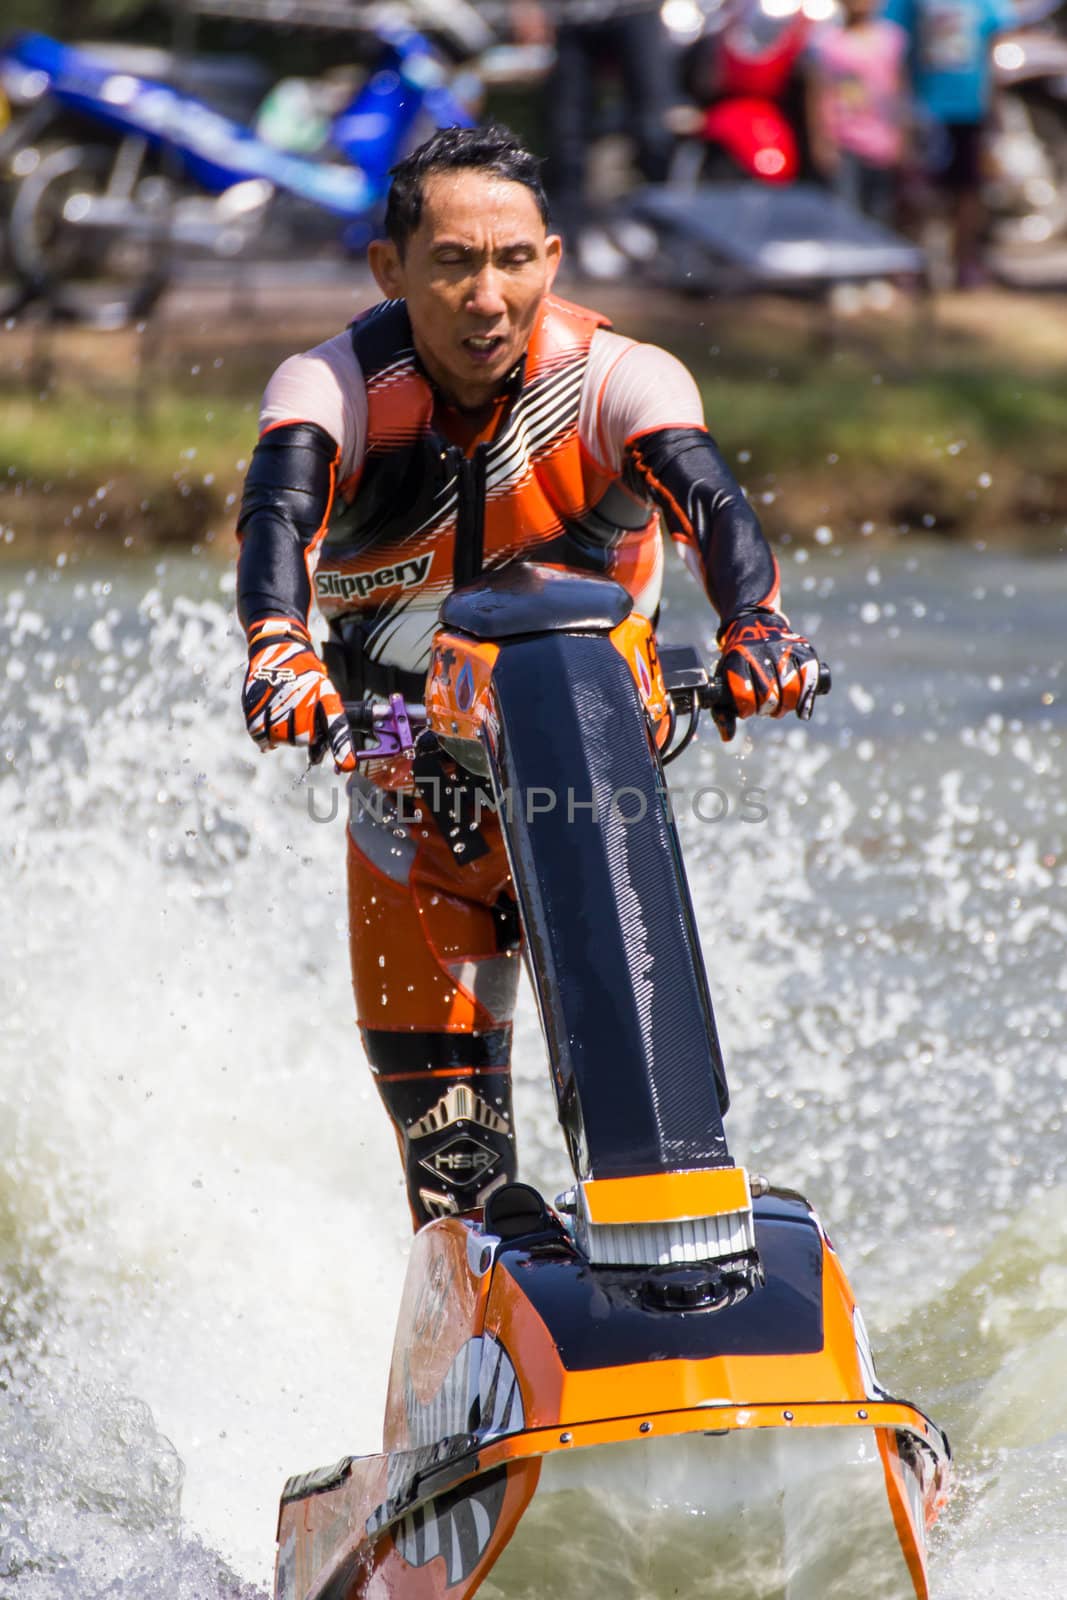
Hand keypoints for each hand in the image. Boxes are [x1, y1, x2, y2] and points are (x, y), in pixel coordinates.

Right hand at [242, 617, 355, 770]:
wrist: (278, 647)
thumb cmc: (304, 674)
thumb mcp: (323, 689)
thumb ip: (323, 721)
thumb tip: (317, 758)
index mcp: (324, 694)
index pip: (336, 724)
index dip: (342, 747)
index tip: (346, 766)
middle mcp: (302, 697)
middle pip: (301, 739)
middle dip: (299, 736)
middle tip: (294, 716)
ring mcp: (278, 700)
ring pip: (280, 739)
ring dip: (279, 734)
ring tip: (280, 713)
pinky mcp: (256, 703)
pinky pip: (259, 734)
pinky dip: (261, 734)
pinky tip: (265, 720)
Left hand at [715, 608, 820, 740]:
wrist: (754, 624)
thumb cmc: (737, 663)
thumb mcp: (724, 682)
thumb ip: (723, 712)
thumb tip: (727, 738)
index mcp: (737, 660)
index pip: (744, 694)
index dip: (747, 709)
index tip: (747, 710)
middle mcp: (761, 652)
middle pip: (769, 694)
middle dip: (768, 709)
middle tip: (768, 710)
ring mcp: (783, 649)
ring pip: (791, 687)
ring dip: (787, 706)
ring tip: (781, 708)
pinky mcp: (803, 650)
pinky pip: (810, 677)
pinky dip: (807, 697)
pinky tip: (802, 711)